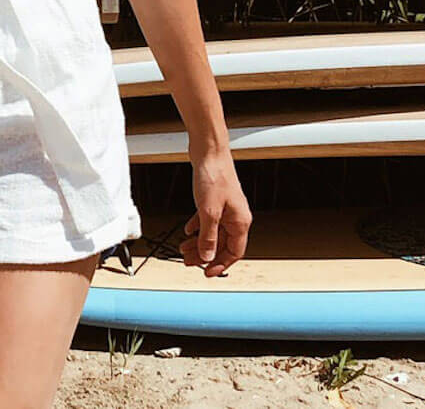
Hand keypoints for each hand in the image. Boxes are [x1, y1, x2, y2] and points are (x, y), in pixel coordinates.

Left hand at [179, 148, 250, 277]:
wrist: (209, 151)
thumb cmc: (214, 175)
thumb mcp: (209, 211)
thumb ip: (208, 236)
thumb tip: (207, 256)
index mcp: (240, 221)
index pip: (234, 252)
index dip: (221, 264)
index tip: (207, 273)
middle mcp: (235, 216)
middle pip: (221, 244)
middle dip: (205, 254)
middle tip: (189, 262)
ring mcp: (225, 208)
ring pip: (213, 232)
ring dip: (199, 242)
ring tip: (184, 249)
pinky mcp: (215, 200)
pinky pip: (207, 220)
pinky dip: (197, 227)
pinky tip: (187, 230)